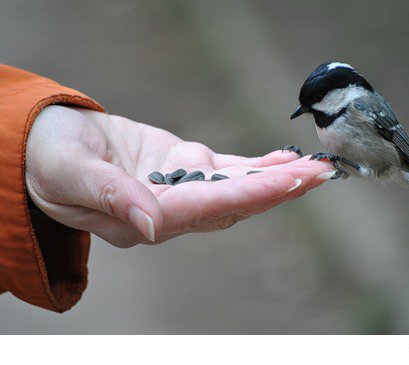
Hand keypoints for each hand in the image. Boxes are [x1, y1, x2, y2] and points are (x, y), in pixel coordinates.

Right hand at [26, 106, 333, 247]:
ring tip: (316, 168)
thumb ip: (110, 197)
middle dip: (279, 189)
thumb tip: (154, 226)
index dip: (250, 195)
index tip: (290, 183)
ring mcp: (180, 188)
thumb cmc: (50, 160)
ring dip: (277, 178)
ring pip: (237, 187)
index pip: (207, 207)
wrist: (51, 146)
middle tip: (321, 176)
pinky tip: (287, 159)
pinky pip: (227, 170)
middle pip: (234, 203)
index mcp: (145, 215)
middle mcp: (171, 208)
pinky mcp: (183, 168)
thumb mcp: (68, 174)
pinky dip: (258, 165)